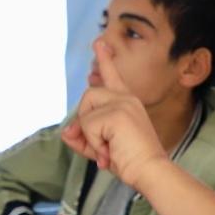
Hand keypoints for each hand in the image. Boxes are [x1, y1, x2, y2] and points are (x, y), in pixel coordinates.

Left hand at [59, 40, 166, 188]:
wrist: (149, 171)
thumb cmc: (129, 161)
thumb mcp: (99, 147)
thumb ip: (82, 137)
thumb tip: (65, 131)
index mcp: (126, 102)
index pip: (112, 76)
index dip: (104, 60)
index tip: (99, 43)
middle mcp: (125, 98)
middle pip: (87, 97)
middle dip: (85, 122)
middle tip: (102, 145)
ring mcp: (122, 103)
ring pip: (85, 111)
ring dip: (90, 134)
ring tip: (109, 147)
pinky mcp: (117, 113)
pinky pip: (88, 125)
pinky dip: (93, 143)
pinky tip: (110, 150)